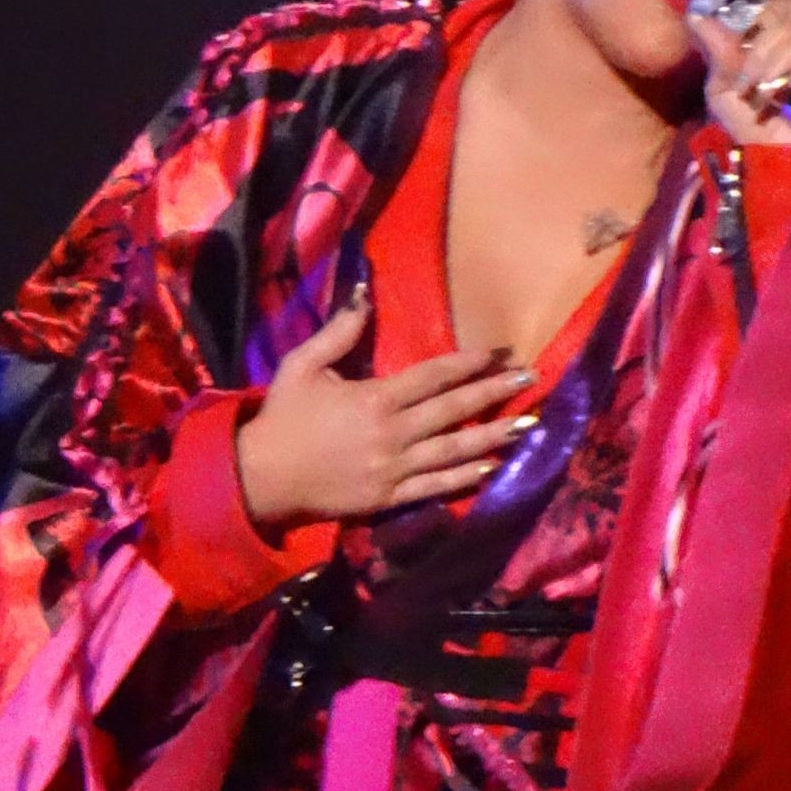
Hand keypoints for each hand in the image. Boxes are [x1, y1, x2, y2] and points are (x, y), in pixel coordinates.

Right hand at [234, 294, 538, 527]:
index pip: (433, 375)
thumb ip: (339, 332)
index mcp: (375, 397)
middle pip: (454, 410)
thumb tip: (364, 293)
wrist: (260, 477)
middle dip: (495, 393)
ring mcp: (393, 468)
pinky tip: (492, 468)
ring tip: (528, 426)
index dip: (469, 362)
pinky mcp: (388, 497)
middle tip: (531, 379)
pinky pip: (435, 487)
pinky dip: (464, 478)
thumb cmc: (283, 417)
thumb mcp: (302, 365)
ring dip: (494, 437)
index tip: (500, 352)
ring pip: (454, 451)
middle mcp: (392, 432)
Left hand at [686, 0, 790, 146]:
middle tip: (744, 80)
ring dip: (770, 63)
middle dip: (759, 43)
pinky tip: (783, 93)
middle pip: (787, 10)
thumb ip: (716, 50)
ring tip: (758, 94)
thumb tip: (698, 12)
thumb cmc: (752, 131)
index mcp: (783, 35)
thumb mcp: (722, 89)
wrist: (781, 168)